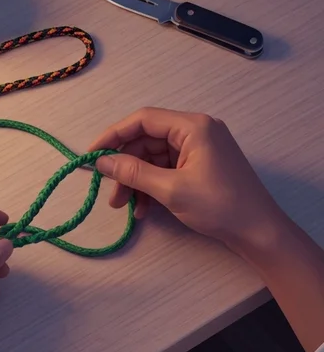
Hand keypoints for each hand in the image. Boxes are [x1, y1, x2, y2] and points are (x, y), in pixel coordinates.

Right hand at [88, 108, 284, 254]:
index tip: (91, 155)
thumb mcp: (171, 189)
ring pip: (153, 158)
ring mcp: (198, 149)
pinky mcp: (199, 166)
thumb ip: (133, 172)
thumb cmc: (219, 206)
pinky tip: (143, 209)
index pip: (142, 120)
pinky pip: (165, 169)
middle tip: (111, 193)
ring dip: (136, 181)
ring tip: (124, 207)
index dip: (113, 135)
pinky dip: (151, 187)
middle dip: (125, 167)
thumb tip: (101, 162)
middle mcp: (195, 131)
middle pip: (146, 141)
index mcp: (192, 126)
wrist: (259, 232)